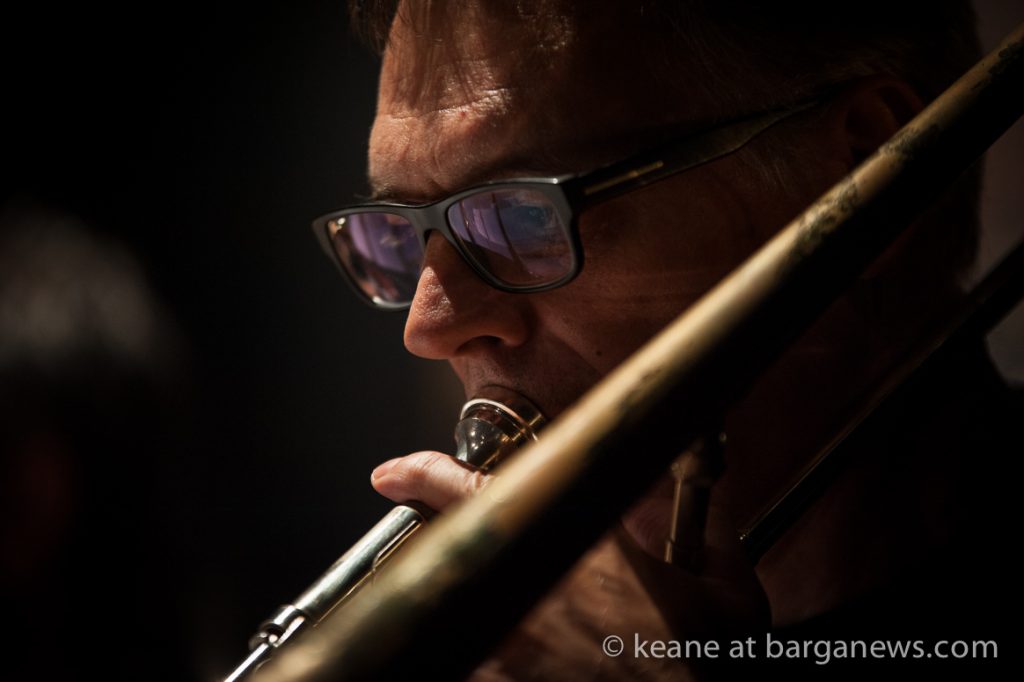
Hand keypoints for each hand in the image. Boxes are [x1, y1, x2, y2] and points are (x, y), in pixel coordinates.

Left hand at [371, 452, 768, 679]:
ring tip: (502, 617)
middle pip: (446, 551)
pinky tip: (509, 656)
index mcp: (574, 546)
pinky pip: (463, 658)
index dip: (423, 474)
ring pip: (444, 606)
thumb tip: (706, 515)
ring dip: (459, 601)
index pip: (472, 492)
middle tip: (460, 554)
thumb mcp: (724, 593)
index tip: (393, 473)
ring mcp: (501, 647)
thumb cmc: (697, 665)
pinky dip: (475, 651)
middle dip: (447, 547)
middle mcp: (524, 592)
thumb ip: (706, 539)